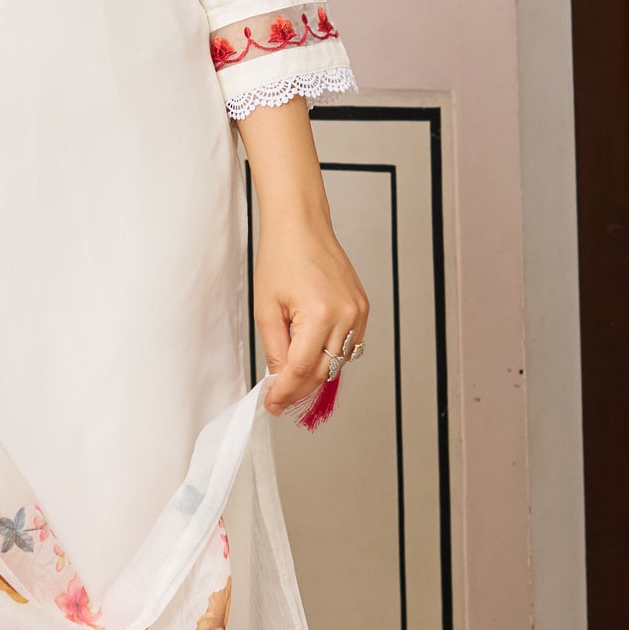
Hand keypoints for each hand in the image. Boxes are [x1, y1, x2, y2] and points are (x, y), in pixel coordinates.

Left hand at [234, 97, 368, 416]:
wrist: (301, 225)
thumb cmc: (281, 256)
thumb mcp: (266, 308)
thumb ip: (275, 349)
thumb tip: (280, 378)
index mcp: (319, 315)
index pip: (302, 370)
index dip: (285, 392)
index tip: (272, 404)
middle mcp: (345, 315)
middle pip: (324, 372)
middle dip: (299, 389)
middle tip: (278, 399)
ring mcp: (358, 312)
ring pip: (338, 362)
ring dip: (315, 375)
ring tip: (290, 380)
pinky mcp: (362, 307)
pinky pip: (348, 344)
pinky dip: (330, 355)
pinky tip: (310, 355)